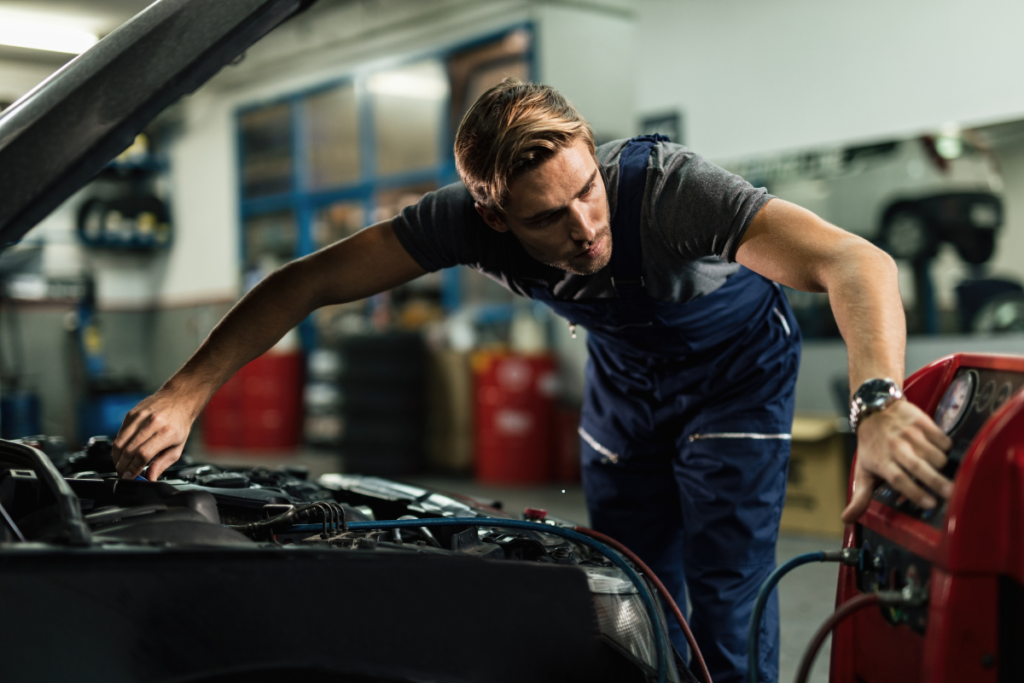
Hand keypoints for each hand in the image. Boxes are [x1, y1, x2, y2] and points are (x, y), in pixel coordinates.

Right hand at [112, 388, 198, 480]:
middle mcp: (152, 423)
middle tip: (123, 474)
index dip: (133, 469)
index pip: (143, 455)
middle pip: (129, 450)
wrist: (179, 399)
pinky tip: (123, 452)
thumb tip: (149, 478)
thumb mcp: (177, 448)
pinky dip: (118, 446)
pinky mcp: (131, 414)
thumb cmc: (179, 424)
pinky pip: (119, 434)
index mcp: (166, 432)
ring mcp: (140, 416)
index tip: (130, 477)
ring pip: (119, 442)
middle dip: (122, 466)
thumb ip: (162, 464)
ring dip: (117, 458)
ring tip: (121, 465)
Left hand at [841, 399, 952, 522]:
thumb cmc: (871, 445)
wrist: (874, 408)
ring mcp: (909, 434)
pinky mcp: (921, 422)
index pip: (898, 479)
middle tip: (952, 494)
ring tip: (941, 470)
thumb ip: (860, 497)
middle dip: (936, 482)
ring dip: (942, 465)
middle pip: (918, 467)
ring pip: (934, 454)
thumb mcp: (863, 470)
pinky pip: (941, 438)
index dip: (914, 492)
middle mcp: (896, 448)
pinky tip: (940, 452)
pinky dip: (945, 447)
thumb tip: (847, 519)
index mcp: (882, 461)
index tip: (930, 503)